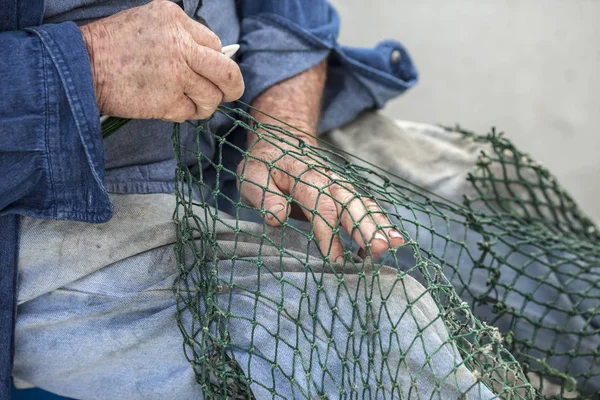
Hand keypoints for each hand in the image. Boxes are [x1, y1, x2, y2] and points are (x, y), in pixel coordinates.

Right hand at [79, 0, 243, 121]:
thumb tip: (213, 58)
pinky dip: (183, 113)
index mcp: (176, 20)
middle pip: (227, 72)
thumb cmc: (112, 47)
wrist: (80, 66)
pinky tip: (167, 106)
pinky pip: (190, 112)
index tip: (210, 71)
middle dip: (233, 87)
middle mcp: (180, 45)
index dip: (215, 62)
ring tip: (189, 102)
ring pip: (212, 97)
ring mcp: (176, 75)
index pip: (215, 44)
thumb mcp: (149, 23)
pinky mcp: (168, 101)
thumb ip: (181, 37)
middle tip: (229, 93)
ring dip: (205, 104)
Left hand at [237, 131, 404, 262]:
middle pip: (352, 206)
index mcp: (306, 178)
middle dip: (367, 228)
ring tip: (396, 244)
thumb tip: (277, 217)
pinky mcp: (347, 195)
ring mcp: (341, 188)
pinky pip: (367, 208)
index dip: (329, 235)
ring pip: (364, 206)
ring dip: (380, 225)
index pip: (321, 208)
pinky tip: (391, 242)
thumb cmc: (265, 166)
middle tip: (380, 248)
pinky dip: (381, 223)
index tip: (334, 261)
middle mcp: (330, 182)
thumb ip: (264, 196)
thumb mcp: (252, 176)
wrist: (281, 145)